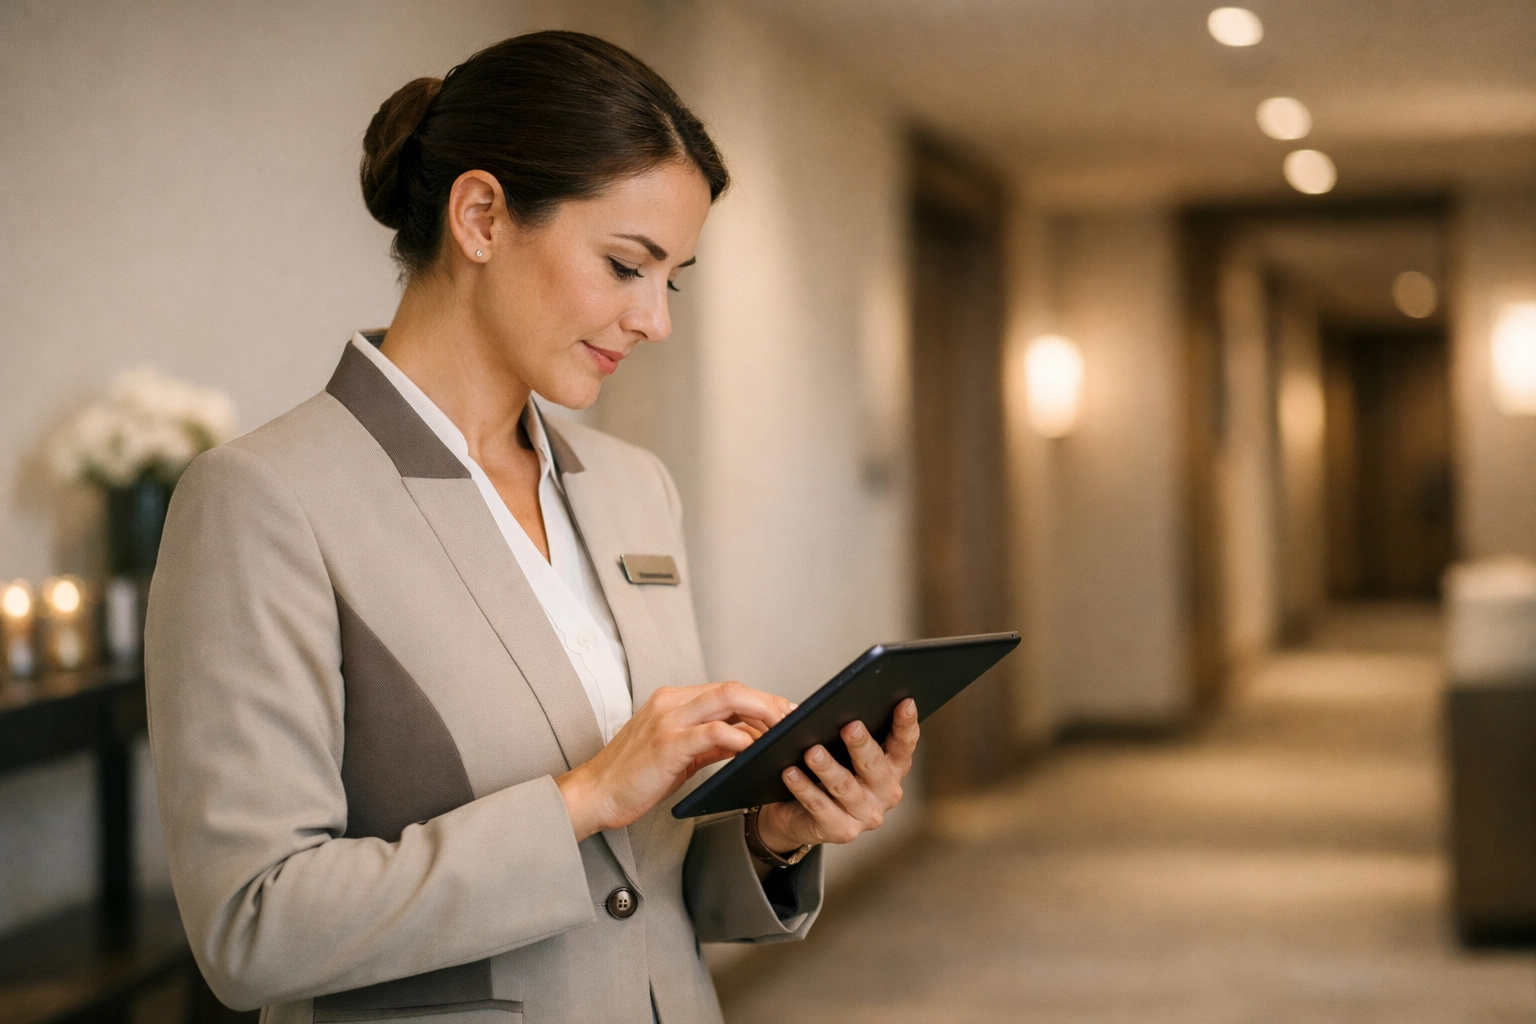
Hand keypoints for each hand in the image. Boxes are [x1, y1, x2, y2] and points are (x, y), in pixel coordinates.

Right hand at [556, 681, 794, 840]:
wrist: (595, 794)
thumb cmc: (634, 777)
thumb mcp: (679, 753)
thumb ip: (711, 742)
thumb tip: (748, 738)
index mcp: (673, 701)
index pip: (728, 690)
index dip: (761, 699)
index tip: (785, 713)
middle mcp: (671, 702)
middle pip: (733, 689)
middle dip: (769, 702)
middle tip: (793, 720)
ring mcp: (667, 720)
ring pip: (726, 700)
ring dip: (761, 713)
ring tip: (781, 732)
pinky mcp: (666, 744)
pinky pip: (712, 732)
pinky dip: (738, 736)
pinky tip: (753, 748)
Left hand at [755, 698, 918, 851]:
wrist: (799, 815)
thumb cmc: (826, 774)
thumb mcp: (842, 752)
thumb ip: (849, 733)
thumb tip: (832, 708)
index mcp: (892, 768)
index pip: (904, 744)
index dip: (906, 723)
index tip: (905, 702)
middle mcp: (885, 792)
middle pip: (874, 765)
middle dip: (861, 745)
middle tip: (850, 726)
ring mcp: (865, 814)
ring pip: (845, 787)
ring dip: (828, 768)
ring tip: (812, 751)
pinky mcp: (842, 831)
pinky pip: (820, 806)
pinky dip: (804, 788)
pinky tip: (791, 773)